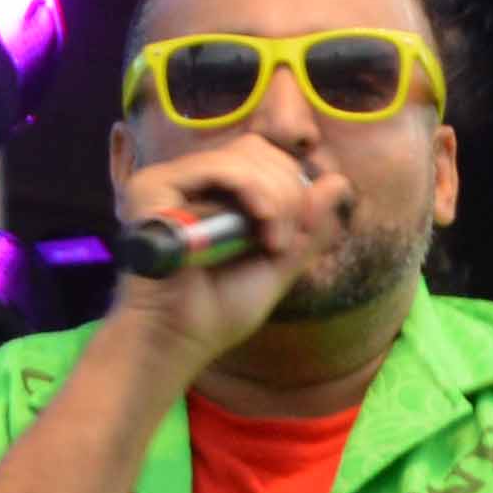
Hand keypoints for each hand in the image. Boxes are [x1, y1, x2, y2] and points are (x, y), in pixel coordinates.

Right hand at [107, 130, 349, 377]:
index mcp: (211, 193)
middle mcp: (187, 181)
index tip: (296, 236)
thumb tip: (339, 182)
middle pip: (258, 150)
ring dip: (276, 197)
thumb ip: (309, 226)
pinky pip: (218, 167)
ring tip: (274, 243)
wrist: (178, 341)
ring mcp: (168, 181)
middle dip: (289, 193)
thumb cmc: (218, 312)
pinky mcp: (153, 187)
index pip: (263, 159)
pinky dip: (253, 190)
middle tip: (284, 243)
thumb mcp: (279, 264)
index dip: (293, 186)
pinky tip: (263, 224)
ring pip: (244, 155)